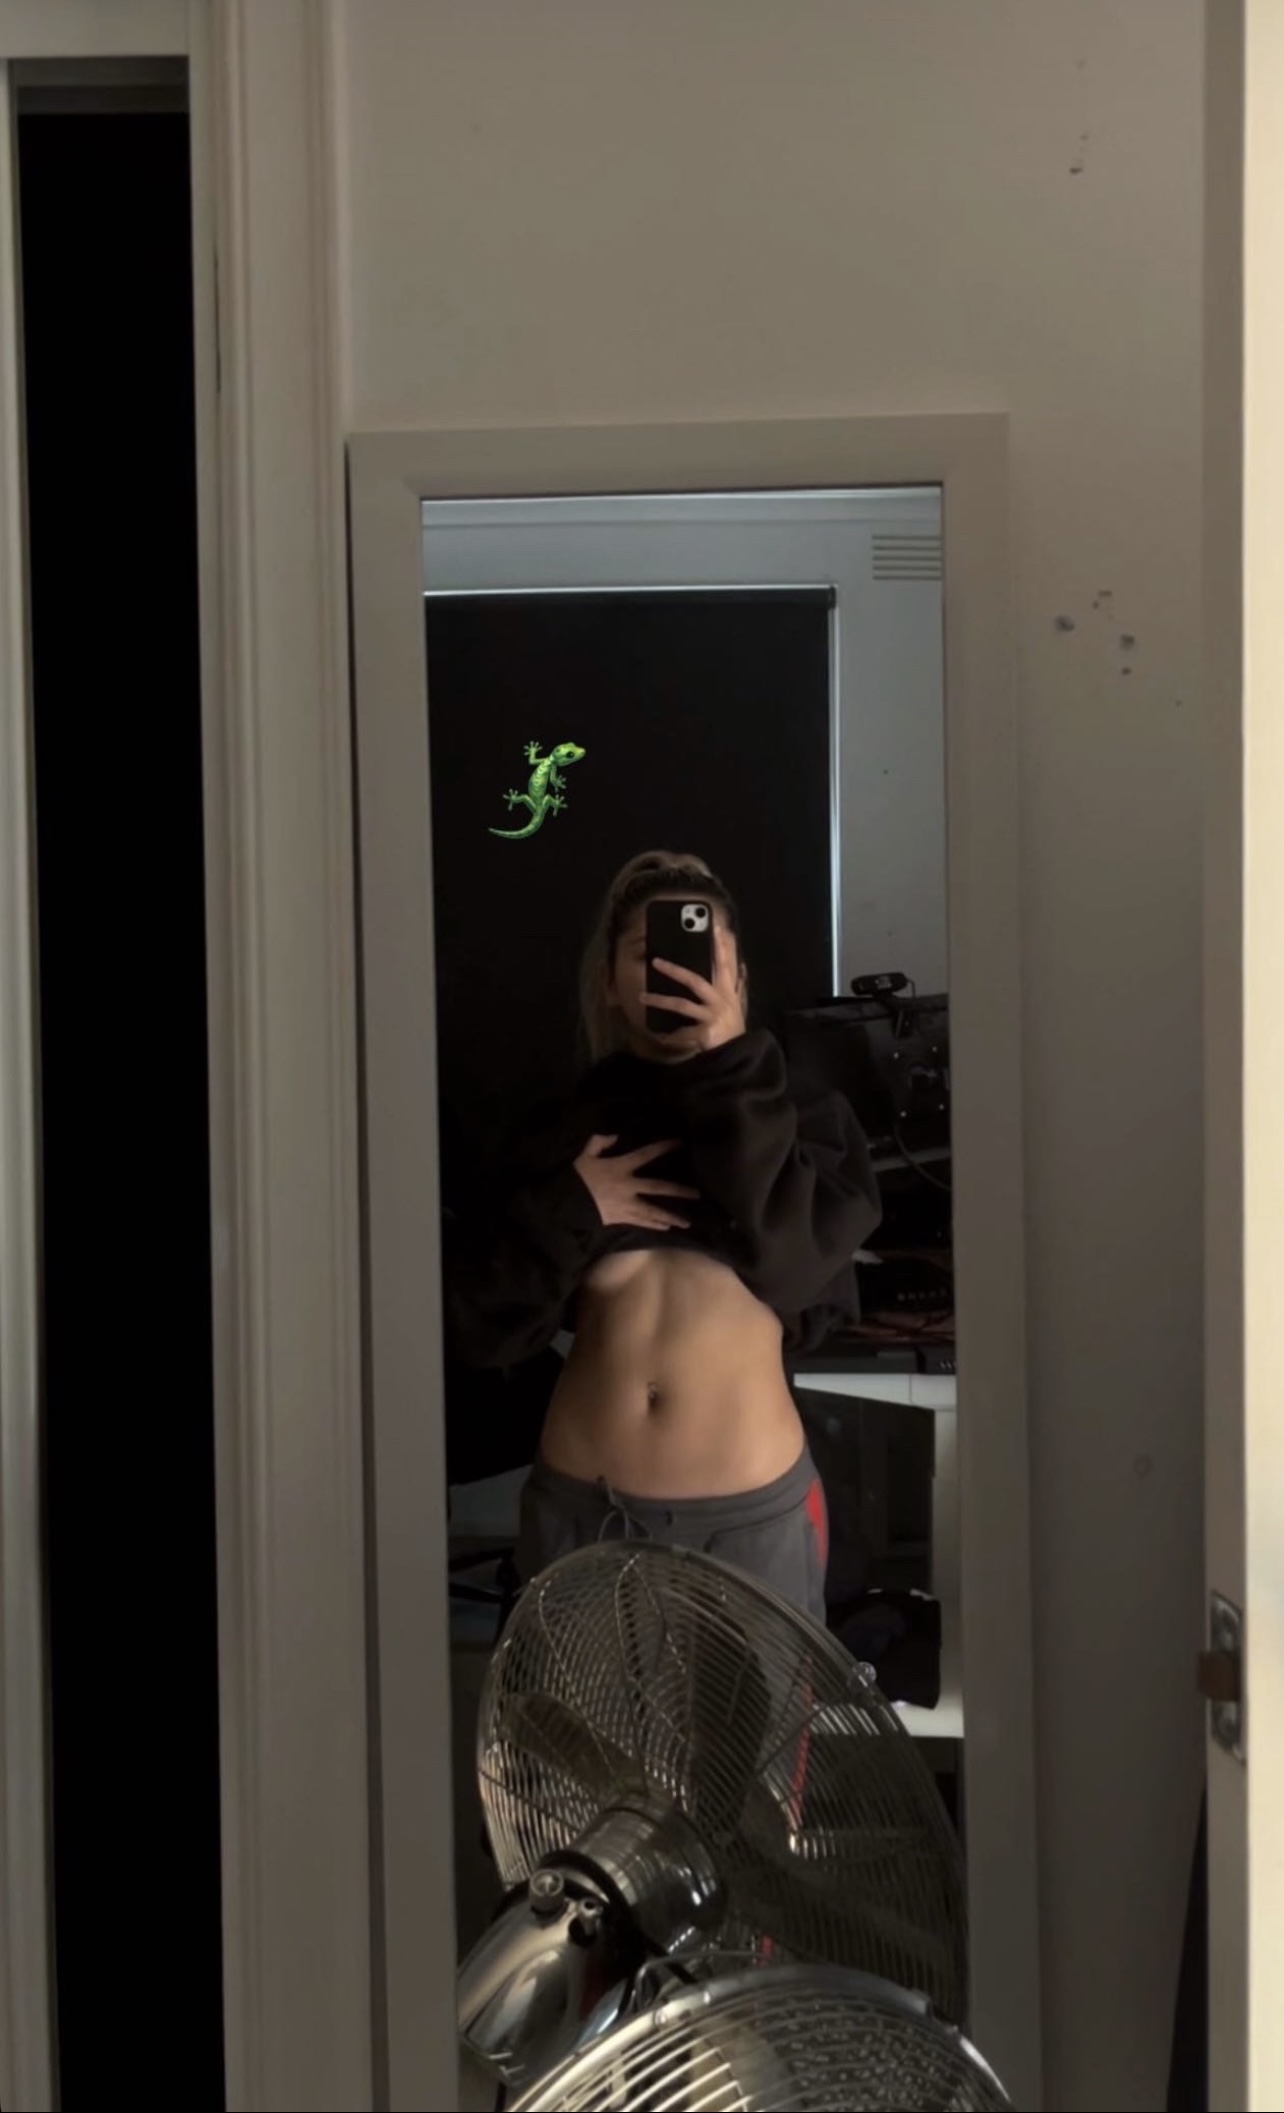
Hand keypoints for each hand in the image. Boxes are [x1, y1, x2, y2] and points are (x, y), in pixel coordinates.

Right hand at [573, 1135, 698, 1229]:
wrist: (566, 1204)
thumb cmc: (576, 1177)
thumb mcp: (585, 1154)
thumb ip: (600, 1142)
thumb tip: (615, 1136)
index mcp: (620, 1167)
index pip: (645, 1155)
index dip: (663, 1148)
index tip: (680, 1143)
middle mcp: (628, 1186)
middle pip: (658, 1188)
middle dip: (678, 1191)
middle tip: (697, 1195)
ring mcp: (626, 1205)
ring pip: (653, 1211)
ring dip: (670, 1217)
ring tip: (687, 1222)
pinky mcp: (621, 1219)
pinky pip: (641, 1222)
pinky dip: (654, 1225)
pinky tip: (666, 1228)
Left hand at [646, 926, 745, 1054]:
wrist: (738, 1052)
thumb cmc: (733, 1026)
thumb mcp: (735, 1002)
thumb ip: (736, 983)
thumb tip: (739, 963)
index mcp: (726, 990)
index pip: (724, 964)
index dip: (721, 946)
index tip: (716, 928)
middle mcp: (719, 1000)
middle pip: (694, 981)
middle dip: (674, 970)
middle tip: (656, 962)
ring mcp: (711, 1015)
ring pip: (681, 1005)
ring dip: (660, 1000)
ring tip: (642, 996)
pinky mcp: (705, 1031)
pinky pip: (681, 1032)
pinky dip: (671, 1036)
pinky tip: (660, 1036)